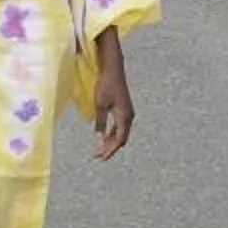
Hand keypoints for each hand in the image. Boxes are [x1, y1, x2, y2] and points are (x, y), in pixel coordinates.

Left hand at [92, 40, 135, 160]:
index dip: (110, 150)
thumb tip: (99, 135)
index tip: (100, 158)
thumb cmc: (106, 85)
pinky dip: (112, 132)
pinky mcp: (124, 108)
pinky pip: (119, 125)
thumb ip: (100, 121)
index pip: (119, 140)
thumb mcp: (100, 104)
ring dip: (110, 140)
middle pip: (121, 138)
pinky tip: (103, 135)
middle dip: (110, 148)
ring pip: (120, 132)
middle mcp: (129, 116)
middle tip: (97, 155)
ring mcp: (127, 112)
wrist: (113, 69)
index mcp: (124, 116)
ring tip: (99, 148)